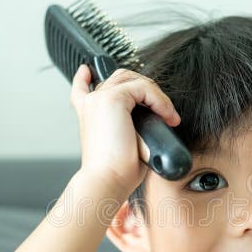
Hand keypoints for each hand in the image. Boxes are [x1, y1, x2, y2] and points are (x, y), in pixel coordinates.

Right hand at [70, 64, 180, 193]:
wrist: (107, 180)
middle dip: (144, 88)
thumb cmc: (116, 171)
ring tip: (168, 117)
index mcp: (88, 114)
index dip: (84, 78)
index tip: (86, 71)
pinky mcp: (112, 98)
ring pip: (134, 80)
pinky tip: (167, 117)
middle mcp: (91, 103)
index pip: (82, 87)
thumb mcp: (123, 144)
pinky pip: (144, 88)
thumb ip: (129, 128)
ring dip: (156, 95)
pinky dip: (160, 101)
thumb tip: (152, 123)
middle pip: (120, 78)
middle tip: (162, 110)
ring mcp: (100, 98)